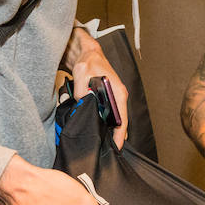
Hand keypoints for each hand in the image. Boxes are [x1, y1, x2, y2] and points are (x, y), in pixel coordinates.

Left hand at [65, 31, 128, 147]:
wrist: (89, 54)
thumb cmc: (90, 61)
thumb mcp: (82, 73)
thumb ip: (81, 90)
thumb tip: (82, 103)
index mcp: (118, 92)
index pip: (123, 118)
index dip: (120, 134)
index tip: (117, 146)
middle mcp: (118, 96)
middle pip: (120, 122)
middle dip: (114, 136)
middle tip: (107, 150)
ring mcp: (113, 97)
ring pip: (113, 119)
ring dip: (109, 130)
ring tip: (103, 144)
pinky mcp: (107, 98)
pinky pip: (108, 114)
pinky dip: (104, 123)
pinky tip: (98, 130)